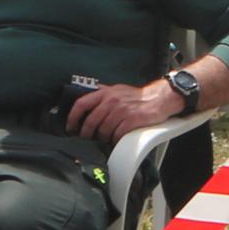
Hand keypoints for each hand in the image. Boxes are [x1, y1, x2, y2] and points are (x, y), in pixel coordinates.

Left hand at [67, 75, 185, 140]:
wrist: (158, 98)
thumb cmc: (137, 96)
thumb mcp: (117, 90)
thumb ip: (102, 94)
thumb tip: (85, 96)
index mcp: (105, 93)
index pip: (82, 103)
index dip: (72, 117)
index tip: (70, 126)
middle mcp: (112, 101)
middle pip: (91, 120)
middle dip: (86, 133)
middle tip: (86, 138)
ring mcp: (122, 111)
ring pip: (103, 130)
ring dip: (102, 138)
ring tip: (104, 139)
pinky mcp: (132, 120)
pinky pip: (117, 135)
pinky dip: (114, 140)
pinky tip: (116, 140)